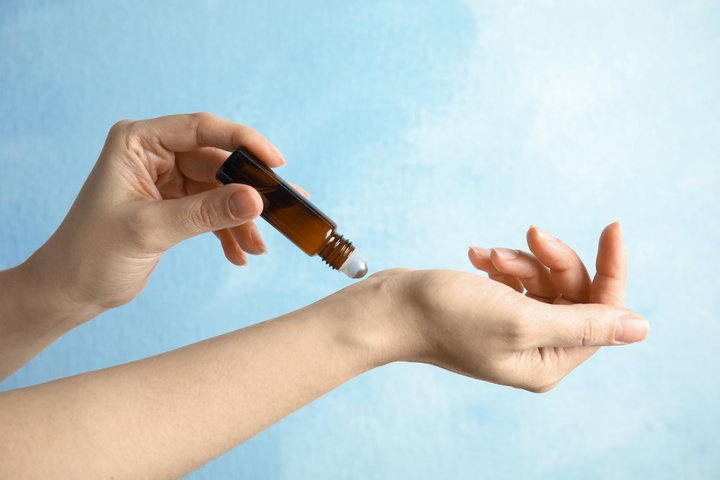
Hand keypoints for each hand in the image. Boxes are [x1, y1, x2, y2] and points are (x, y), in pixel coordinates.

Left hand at [25, 113, 284, 319]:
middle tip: (281, 209)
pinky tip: (239, 254)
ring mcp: (167, 179)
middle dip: (247, 191)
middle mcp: (155, 154)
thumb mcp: (151, 229)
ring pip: (221, 190)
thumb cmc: (91, 253)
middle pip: (218, 161)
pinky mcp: (175, 204)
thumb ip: (205, 213)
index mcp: (138, 142)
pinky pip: (213, 210)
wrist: (72, 290)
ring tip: (258, 246)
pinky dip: (228, 231)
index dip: (243, 142)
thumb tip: (256, 201)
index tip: (275, 163)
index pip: (201, 129)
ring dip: (241, 218)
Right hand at [344, 222, 648, 391]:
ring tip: (487, 256)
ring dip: (519, 260)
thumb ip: (584, 324)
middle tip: (530, 234)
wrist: (391, 309)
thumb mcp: (521, 319)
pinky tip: (475, 257)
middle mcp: (536, 350)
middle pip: (572, 293)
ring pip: (543, 282)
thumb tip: (641, 329)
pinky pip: (516, 281)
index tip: (612, 226)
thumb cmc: (447, 316)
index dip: (611, 269)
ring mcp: (514, 330)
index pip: (602, 313)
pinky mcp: (493, 311)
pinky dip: (500, 264)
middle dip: (551, 260)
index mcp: (549, 362)